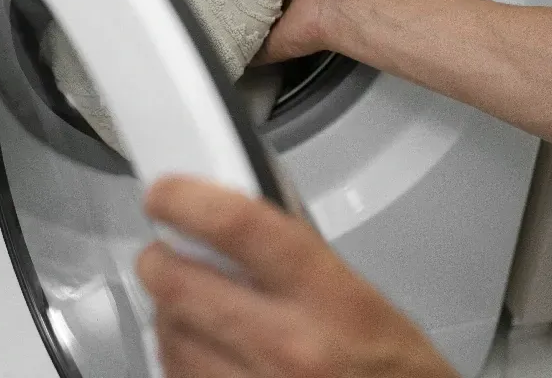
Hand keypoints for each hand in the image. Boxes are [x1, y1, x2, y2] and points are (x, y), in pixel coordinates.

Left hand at [136, 176, 457, 377]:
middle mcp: (292, 349)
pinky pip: (176, 377)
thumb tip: (236, 221)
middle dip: (158, 259)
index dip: (187, 200)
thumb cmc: (393, 376)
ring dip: (170, 314)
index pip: (240, 227)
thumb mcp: (363, 301)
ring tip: (195, 309)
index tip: (165, 193)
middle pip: (180, 284)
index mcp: (334, 302)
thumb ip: (299, 257)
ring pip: (168, 337)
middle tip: (162, 251)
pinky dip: (180, 358)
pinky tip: (203, 351)